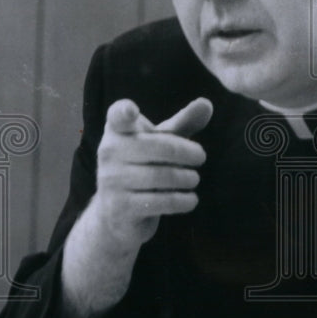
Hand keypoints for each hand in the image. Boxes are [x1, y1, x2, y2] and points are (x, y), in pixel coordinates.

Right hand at [93, 96, 212, 248]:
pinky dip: (183, 200)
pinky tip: (190, 199)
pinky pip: (161, 201)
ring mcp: (111, 180)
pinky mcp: (120, 207)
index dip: (124, 112)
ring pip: (161, 176)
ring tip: (193, 179)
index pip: (117, 116)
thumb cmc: (143, 167)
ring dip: (187, 178)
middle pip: (158, 146)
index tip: (131, 110)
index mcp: (117, 130)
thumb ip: (183, 123)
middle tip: (201, 157)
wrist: (116, 214)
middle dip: (187, 152)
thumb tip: (207, 103)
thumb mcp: (161, 143)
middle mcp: (109, 152)